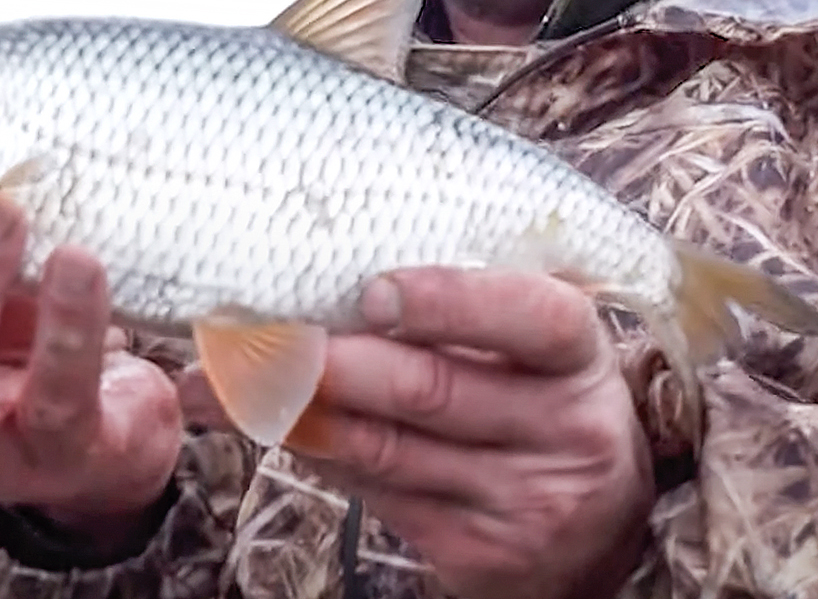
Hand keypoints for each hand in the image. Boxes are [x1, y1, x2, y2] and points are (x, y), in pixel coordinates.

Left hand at [184, 267, 656, 598]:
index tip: (374, 289)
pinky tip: (270, 423)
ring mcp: (521, 500)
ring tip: (215, 380)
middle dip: (326, 361)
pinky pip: (375, 493)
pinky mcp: (477, 552)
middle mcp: (564, 433)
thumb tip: (341, 265)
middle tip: (245, 334)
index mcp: (581, 357)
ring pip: (384, 449)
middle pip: (429, 391)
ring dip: (289, 411)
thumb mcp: (544, 352)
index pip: (531, 318)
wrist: (602, 532)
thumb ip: (477, 311)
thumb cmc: (549, 402)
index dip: (450, 302)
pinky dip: (315, 452)